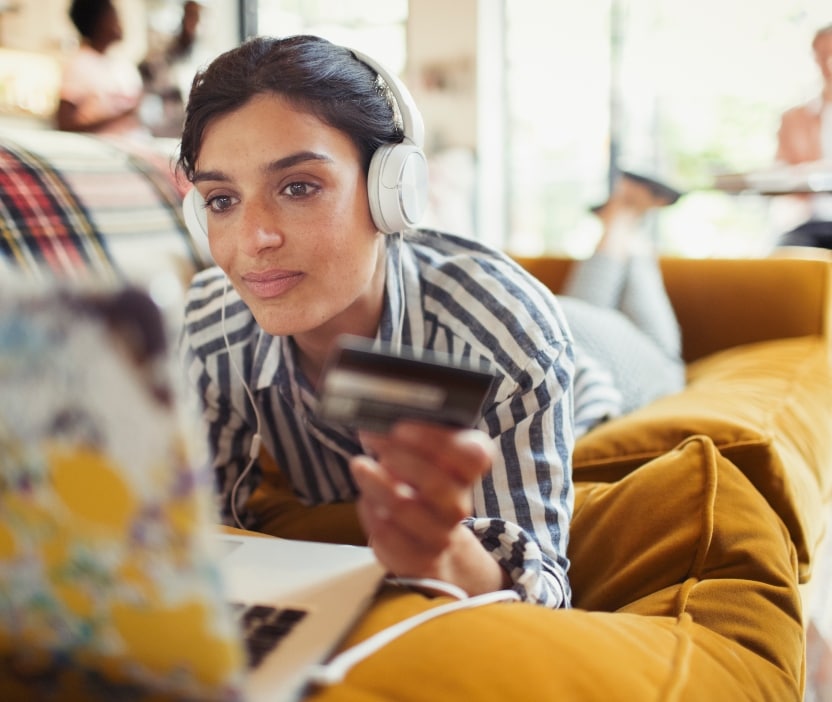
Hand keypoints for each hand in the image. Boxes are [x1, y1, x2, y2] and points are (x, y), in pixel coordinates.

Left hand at [350, 421, 508, 595]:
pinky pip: (387, 533)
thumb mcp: (424, 458)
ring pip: (405, 507)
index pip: (474, 456)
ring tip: (359, 466)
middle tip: (371, 438)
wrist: (429, 542)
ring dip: (376, 482)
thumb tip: (380, 414)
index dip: (437, 441)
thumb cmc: (421, 487)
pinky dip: (371, 511)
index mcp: (467, 472)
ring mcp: (440, 534)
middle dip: (398, 457)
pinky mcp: (416, 556)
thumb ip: (412, 437)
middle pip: (436, 482)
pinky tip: (367, 500)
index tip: (401, 428)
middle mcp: (459, 504)